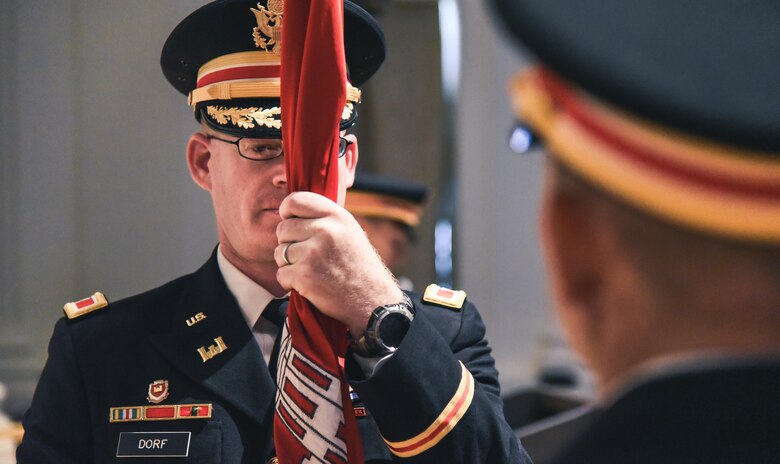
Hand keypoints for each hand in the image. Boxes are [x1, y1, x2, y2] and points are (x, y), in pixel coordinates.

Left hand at [275, 191, 403, 336]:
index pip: (295, 200)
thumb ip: (325, 218)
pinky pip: (281, 274)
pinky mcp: (305, 275)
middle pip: (283, 228)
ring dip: (289, 264)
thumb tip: (293, 208)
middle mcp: (325, 230)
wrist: (372, 301)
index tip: (290, 222)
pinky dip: (290, 282)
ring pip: (279, 252)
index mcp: (337, 216)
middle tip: (308, 256)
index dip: (287, 212)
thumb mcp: (350, 231)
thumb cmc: (359, 266)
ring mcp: (314, 252)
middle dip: (288, 243)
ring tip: (312, 271)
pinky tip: (310, 284)